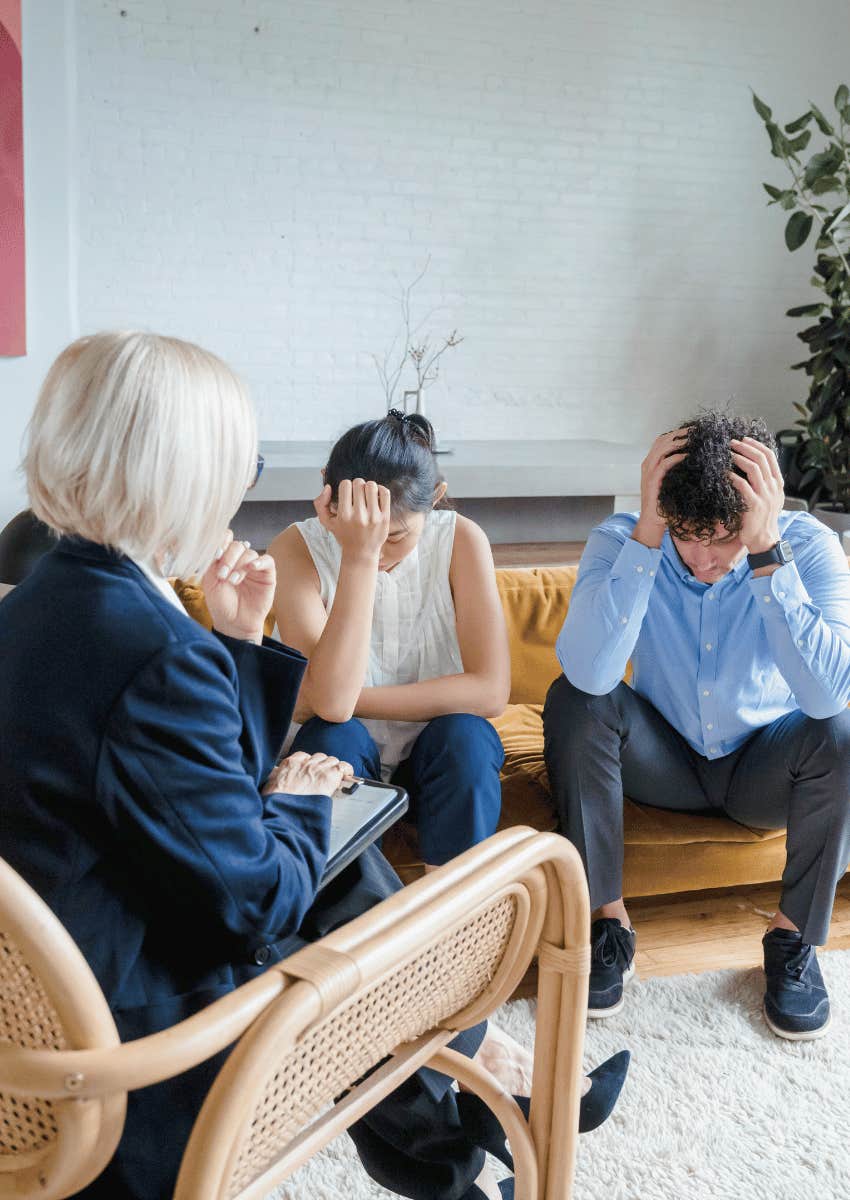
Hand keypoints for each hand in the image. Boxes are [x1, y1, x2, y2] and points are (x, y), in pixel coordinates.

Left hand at [201, 530, 275, 643]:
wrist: (233, 623)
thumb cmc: (221, 604)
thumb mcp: (210, 581)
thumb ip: (212, 562)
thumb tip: (219, 546)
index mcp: (224, 559)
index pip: (225, 539)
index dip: (221, 542)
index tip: (215, 554)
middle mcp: (240, 560)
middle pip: (237, 545)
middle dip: (228, 558)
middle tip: (223, 574)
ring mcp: (254, 567)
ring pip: (249, 553)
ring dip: (240, 565)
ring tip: (233, 581)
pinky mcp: (267, 575)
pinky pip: (267, 560)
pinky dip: (259, 562)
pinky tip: (251, 568)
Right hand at [263, 751, 353, 797]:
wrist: (283, 812)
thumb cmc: (275, 803)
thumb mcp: (268, 786)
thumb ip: (275, 778)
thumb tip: (275, 776)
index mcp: (290, 763)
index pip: (304, 756)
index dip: (309, 765)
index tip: (309, 772)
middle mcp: (305, 763)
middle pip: (319, 757)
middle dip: (321, 766)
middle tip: (321, 778)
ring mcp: (318, 768)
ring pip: (332, 760)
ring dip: (333, 769)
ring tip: (333, 779)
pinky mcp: (329, 777)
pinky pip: (343, 767)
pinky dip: (346, 770)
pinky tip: (346, 776)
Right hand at [314, 478, 390, 564]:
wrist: (361, 553)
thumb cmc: (344, 536)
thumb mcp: (327, 522)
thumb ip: (320, 504)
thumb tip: (328, 487)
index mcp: (344, 515)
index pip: (345, 485)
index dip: (345, 485)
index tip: (347, 492)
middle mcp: (358, 516)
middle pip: (359, 483)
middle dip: (357, 485)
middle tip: (357, 493)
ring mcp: (373, 517)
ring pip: (372, 486)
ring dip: (368, 487)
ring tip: (367, 494)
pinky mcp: (385, 518)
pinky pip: (385, 494)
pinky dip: (381, 489)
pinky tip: (376, 495)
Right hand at [632, 429, 687, 547]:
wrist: (653, 522)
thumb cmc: (665, 504)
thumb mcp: (671, 483)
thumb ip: (676, 471)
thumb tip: (694, 460)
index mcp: (651, 463)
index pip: (662, 440)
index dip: (676, 433)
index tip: (693, 430)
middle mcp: (647, 464)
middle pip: (662, 440)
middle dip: (680, 433)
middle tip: (696, 429)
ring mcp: (648, 472)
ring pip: (662, 448)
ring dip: (678, 441)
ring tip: (693, 438)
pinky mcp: (652, 481)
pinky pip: (664, 464)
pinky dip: (676, 457)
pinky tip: (687, 455)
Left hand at [729, 438, 783, 554]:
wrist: (764, 539)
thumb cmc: (762, 518)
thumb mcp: (769, 498)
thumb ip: (764, 483)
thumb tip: (751, 466)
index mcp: (778, 483)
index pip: (770, 456)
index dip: (756, 445)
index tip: (744, 439)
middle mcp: (774, 487)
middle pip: (762, 458)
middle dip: (745, 447)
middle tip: (731, 442)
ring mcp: (765, 495)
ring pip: (754, 468)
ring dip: (739, 458)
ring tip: (728, 454)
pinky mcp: (754, 505)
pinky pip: (743, 485)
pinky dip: (733, 477)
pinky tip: (724, 474)